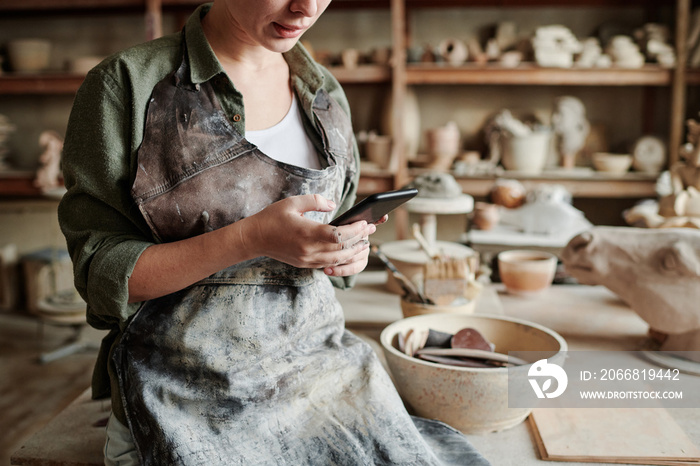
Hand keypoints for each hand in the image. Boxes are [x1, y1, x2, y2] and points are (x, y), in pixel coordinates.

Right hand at [243, 194, 376, 275]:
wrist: (254, 238)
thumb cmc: (272, 217)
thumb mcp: (293, 202)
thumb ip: (316, 201)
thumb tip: (333, 204)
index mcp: (307, 233)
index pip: (338, 236)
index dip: (354, 230)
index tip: (365, 222)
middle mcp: (309, 250)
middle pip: (342, 249)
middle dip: (359, 239)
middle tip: (371, 230)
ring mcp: (307, 259)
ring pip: (337, 260)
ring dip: (353, 251)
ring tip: (364, 242)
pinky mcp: (305, 264)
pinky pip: (328, 264)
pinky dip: (341, 258)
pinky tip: (348, 250)